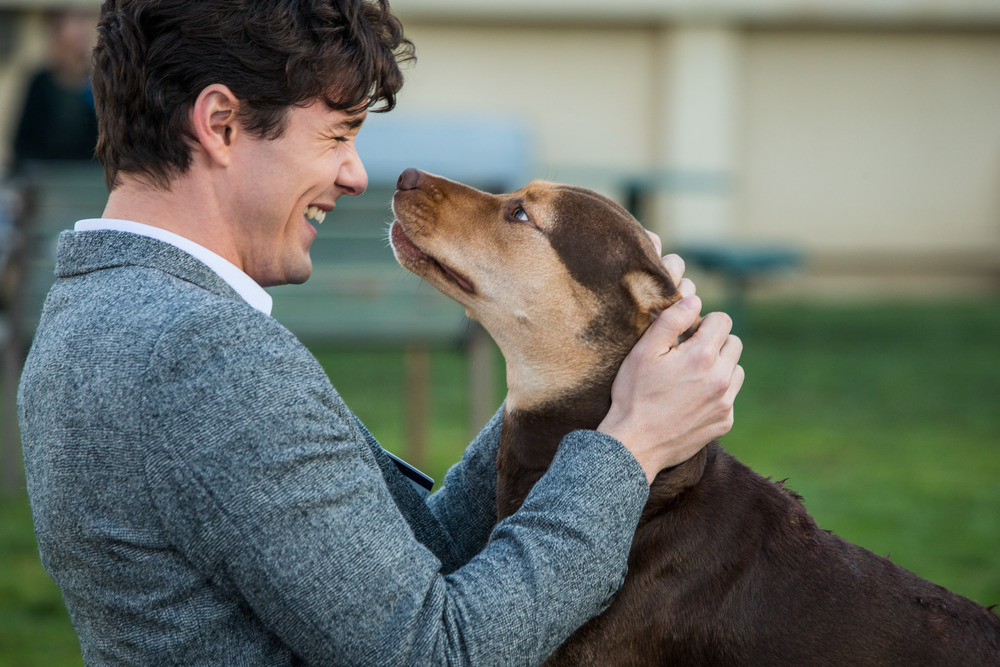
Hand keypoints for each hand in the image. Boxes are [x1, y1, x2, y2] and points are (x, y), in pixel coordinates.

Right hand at [598, 235, 744, 482]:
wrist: (635, 445)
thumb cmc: (633, 395)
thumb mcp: (643, 352)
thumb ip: (671, 321)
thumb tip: (694, 300)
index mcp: (702, 356)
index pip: (723, 320)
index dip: (703, 322)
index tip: (686, 334)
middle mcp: (721, 378)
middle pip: (734, 343)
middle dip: (714, 343)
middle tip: (687, 355)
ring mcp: (725, 402)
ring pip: (736, 369)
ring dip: (719, 367)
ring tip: (691, 377)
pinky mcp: (725, 422)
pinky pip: (730, 397)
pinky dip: (716, 393)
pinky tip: (691, 400)